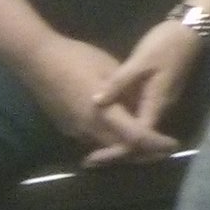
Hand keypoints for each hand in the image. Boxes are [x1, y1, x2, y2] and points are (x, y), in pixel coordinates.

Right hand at [19, 33, 178, 162]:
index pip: (135, 138)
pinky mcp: (65, 127)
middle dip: (144, 152)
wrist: (36, 60)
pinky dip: (109, 140)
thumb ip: (125, 90)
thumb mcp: (108, 68)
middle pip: (121, 150)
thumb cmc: (75, 58)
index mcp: (103, 113)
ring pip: (105, 147)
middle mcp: (88, 128)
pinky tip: (118, 129)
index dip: (156, 144)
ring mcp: (73, 130)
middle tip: (162, 147)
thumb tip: (139, 103)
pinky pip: (92, 139)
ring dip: (125, 148)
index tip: (173, 144)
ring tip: (146, 139)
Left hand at [84, 18, 207, 165]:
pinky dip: (124, 125)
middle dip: (116, 152)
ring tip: (92, 143)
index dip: (116, 151)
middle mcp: (160, 109)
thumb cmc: (166, 45)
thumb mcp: (140, 61)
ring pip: (139, 130)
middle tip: (89, 159)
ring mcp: (160, 102)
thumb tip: (96, 102)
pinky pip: (139, 117)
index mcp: (156, 104)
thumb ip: (119, 83)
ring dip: (119, 140)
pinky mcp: (157, 95)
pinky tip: (106, 121)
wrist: (190, 30)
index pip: (137, 139)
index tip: (94, 158)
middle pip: (139, 140)